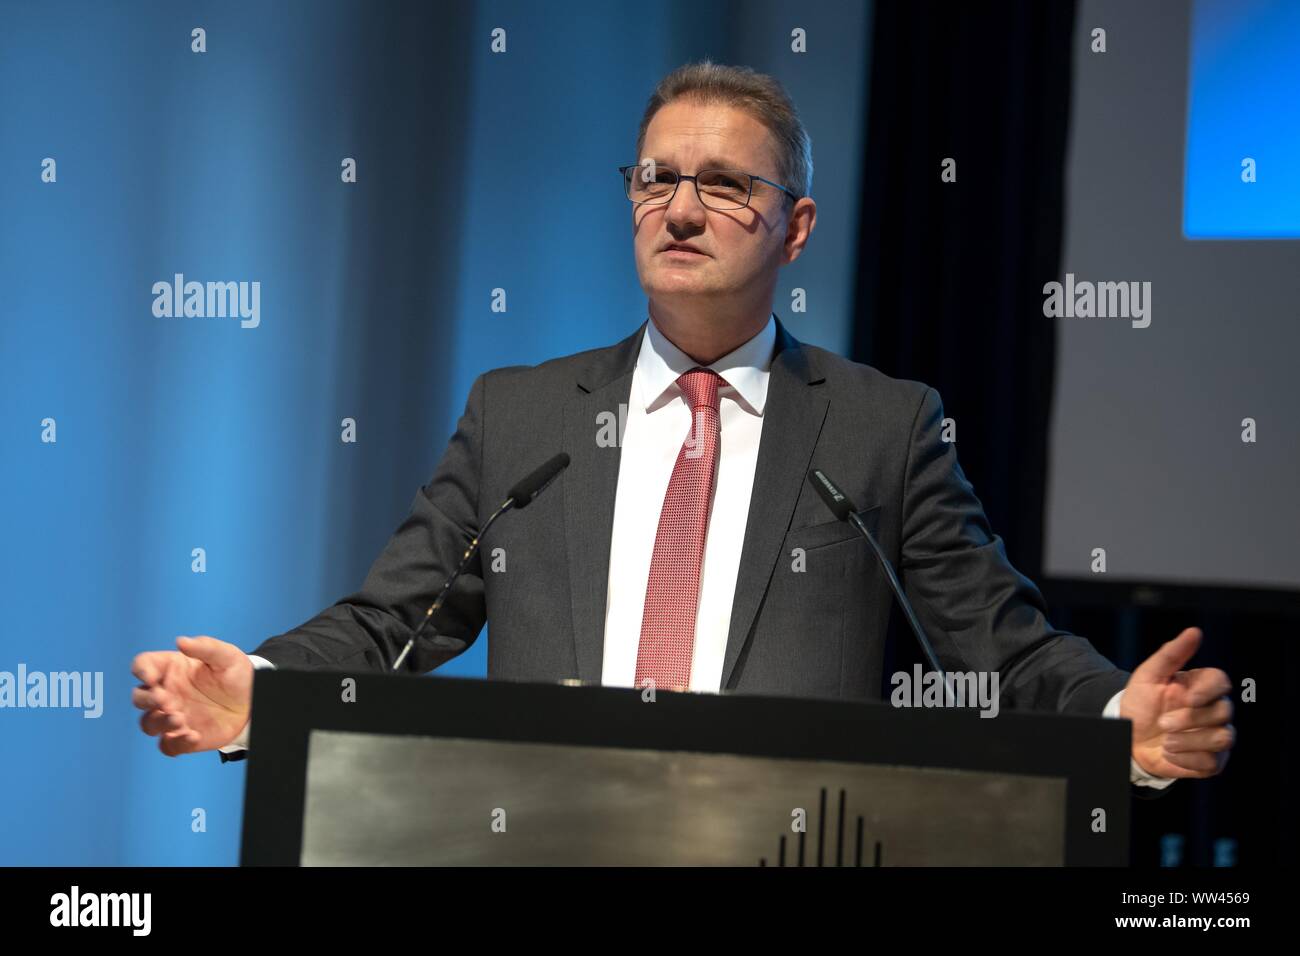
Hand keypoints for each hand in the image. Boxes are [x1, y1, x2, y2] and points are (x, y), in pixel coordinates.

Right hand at [131, 636, 253, 755]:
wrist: (254, 701)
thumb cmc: (237, 675)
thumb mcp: (227, 656)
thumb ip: (205, 647)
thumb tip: (180, 641)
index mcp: (171, 669)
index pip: (143, 665)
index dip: (141, 670)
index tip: (152, 677)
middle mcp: (167, 693)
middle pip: (139, 697)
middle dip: (147, 700)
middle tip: (166, 700)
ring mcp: (172, 716)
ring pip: (149, 724)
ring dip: (159, 722)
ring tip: (180, 719)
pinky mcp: (182, 737)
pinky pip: (168, 745)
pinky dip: (176, 743)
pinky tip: (193, 736)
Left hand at [1121, 627, 1233, 779]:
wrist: (1128, 737)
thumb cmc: (1141, 704)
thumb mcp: (1148, 676)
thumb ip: (1171, 654)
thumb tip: (1194, 632)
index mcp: (1201, 687)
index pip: (1222, 682)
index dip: (1208, 690)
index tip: (1188, 697)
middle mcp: (1214, 710)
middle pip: (1223, 712)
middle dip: (1190, 718)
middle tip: (1163, 723)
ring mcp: (1215, 736)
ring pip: (1222, 738)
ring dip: (1190, 741)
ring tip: (1166, 741)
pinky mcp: (1212, 761)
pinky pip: (1212, 763)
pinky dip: (1188, 760)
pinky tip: (1169, 753)